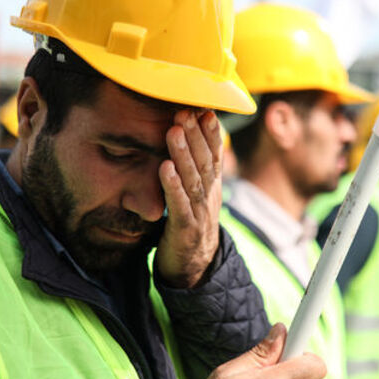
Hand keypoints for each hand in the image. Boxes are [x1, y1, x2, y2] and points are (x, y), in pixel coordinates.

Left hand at [154, 110, 222, 287]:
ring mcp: (199, 213)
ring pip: (193, 179)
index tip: (205, 109)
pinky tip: (164, 168)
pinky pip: (179, 205)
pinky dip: (172, 186)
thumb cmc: (191, 226)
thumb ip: (196, 171)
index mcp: (211, 187)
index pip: (214, 155)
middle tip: (185, 111)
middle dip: (196, 135)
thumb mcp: (197, 196)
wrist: (194, 269)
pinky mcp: (185, 229)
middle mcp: (209, 197)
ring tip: (174, 131)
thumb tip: (190, 139)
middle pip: (204, 162)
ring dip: (184, 153)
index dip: (211, 132)